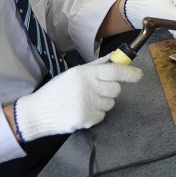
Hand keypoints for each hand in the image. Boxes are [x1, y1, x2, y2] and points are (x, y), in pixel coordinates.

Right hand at [13, 55, 142, 141]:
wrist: (36, 112)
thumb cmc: (56, 91)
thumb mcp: (73, 74)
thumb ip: (96, 66)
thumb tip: (115, 57)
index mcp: (85, 73)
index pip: (114, 71)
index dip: (130, 73)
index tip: (139, 75)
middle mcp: (88, 87)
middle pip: (116, 89)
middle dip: (110, 91)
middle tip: (96, 92)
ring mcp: (87, 104)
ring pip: (109, 104)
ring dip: (101, 104)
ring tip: (83, 102)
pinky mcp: (86, 118)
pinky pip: (101, 116)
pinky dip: (94, 115)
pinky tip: (79, 111)